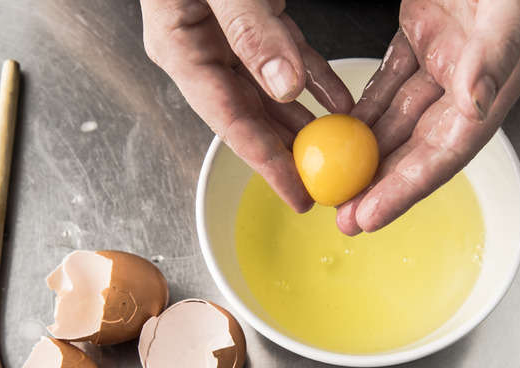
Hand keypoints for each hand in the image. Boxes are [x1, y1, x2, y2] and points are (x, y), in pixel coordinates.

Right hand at [140, 0, 353, 212]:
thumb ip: (249, 29)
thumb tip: (283, 86)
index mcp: (180, 46)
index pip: (227, 118)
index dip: (265, 162)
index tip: (298, 195)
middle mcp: (198, 47)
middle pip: (248, 114)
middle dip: (288, 149)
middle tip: (326, 179)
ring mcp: (222, 35)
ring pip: (268, 91)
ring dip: (305, 119)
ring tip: (339, 145)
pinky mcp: (248, 20)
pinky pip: (283, 58)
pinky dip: (312, 77)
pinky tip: (337, 97)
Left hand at [336, 0, 519, 234]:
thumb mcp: (513, 2)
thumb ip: (498, 52)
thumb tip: (475, 105)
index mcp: (495, 80)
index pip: (445, 151)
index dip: (407, 188)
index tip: (369, 216)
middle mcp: (468, 77)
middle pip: (418, 147)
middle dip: (381, 185)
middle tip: (344, 216)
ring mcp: (445, 54)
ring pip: (399, 117)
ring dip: (369, 152)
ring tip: (339, 181)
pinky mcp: (423, 29)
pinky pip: (389, 78)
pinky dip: (366, 104)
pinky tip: (346, 126)